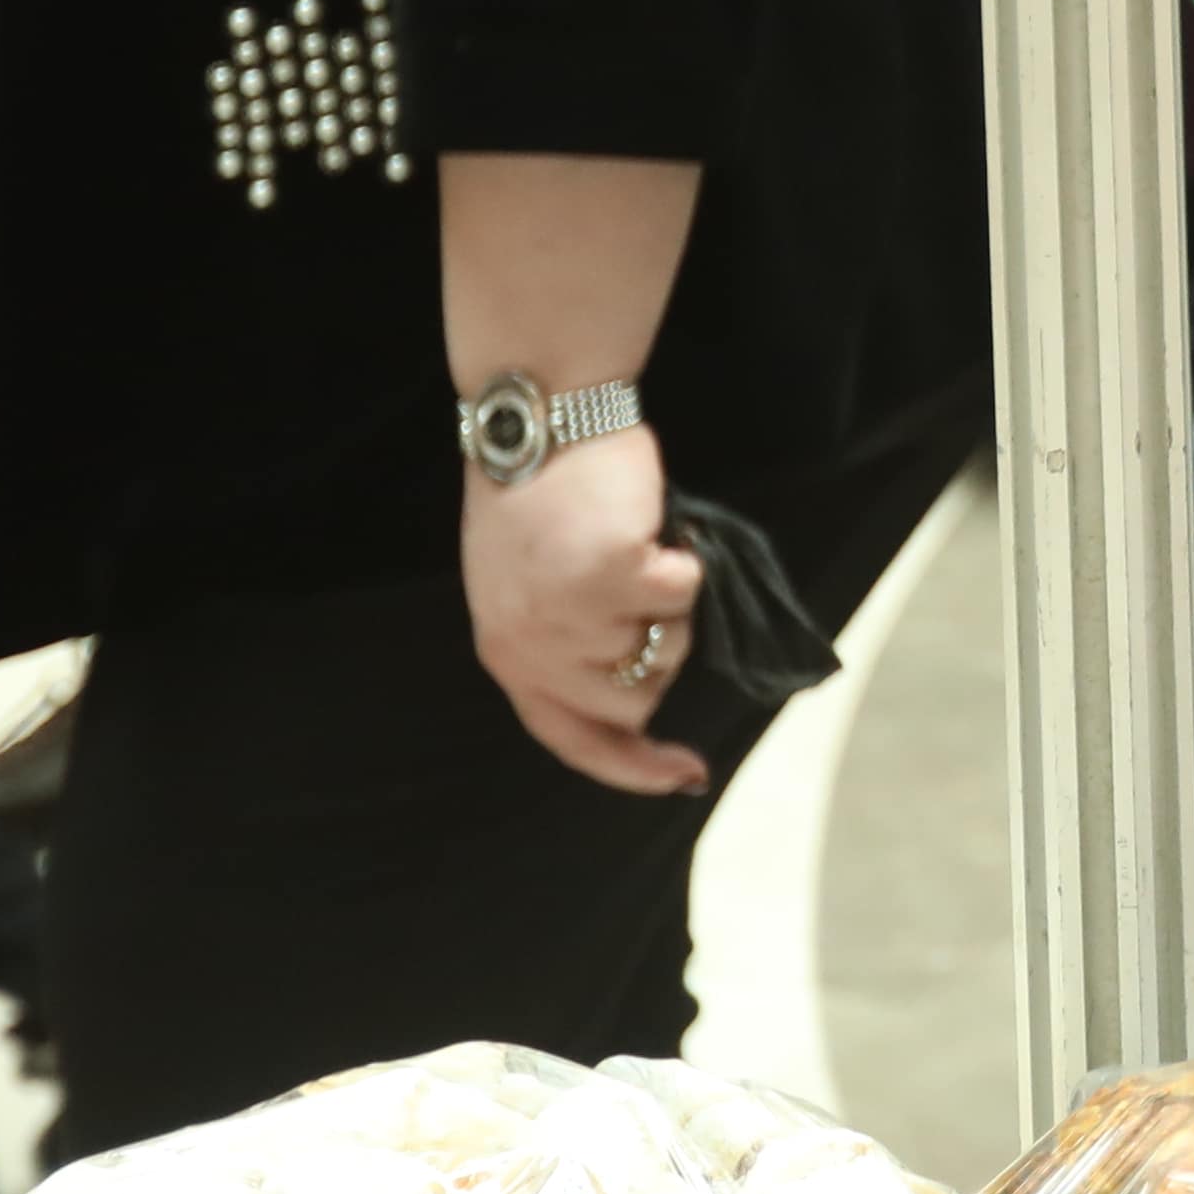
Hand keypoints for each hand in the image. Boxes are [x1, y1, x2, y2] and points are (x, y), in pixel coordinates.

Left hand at [460, 424, 712, 798]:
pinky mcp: (614, 573)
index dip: (632, 770)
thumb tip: (634, 696)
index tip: (687, 775)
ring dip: (669, 603)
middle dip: (656, 654)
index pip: (570, 740)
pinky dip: (683, 558)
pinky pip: (685, 590)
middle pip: (634, 703)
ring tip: (635, 548)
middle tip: (642, 590)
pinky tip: (649, 527)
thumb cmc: (540, 496)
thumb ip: (560, 647)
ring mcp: (574, 615)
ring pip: (667, 649)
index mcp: (507, 654)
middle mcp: (533, 647)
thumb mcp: (523, 591)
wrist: (541, 418)